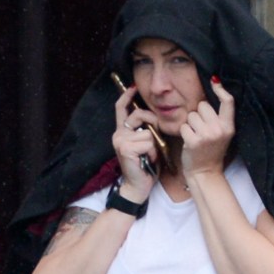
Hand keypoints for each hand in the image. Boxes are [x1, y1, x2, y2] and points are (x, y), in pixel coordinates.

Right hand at [112, 84, 157, 202]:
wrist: (137, 186)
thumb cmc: (144, 166)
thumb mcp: (145, 145)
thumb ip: (145, 131)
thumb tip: (155, 118)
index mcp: (122, 132)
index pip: (121, 109)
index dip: (127, 96)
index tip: (133, 87)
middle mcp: (118, 134)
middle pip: (139, 114)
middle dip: (152, 122)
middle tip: (155, 138)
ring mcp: (120, 141)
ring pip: (147, 133)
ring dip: (153, 146)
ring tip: (148, 156)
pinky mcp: (125, 148)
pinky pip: (148, 143)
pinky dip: (152, 153)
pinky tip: (146, 161)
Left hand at [179, 77, 234, 177]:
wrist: (205, 172)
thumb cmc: (212, 149)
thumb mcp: (222, 132)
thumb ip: (219, 116)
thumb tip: (214, 87)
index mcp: (229, 126)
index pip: (228, 101)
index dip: (220, 89)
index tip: (214, 80)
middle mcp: (220, 129)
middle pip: (203, 106)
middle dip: (199, 114)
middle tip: (202, 129)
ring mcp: (207, 136)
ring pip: (191, 115)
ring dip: (190, 124)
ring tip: (196, 135)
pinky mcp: (193, 141)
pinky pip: (184, 126)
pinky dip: (184, 133)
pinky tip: (190, 141)